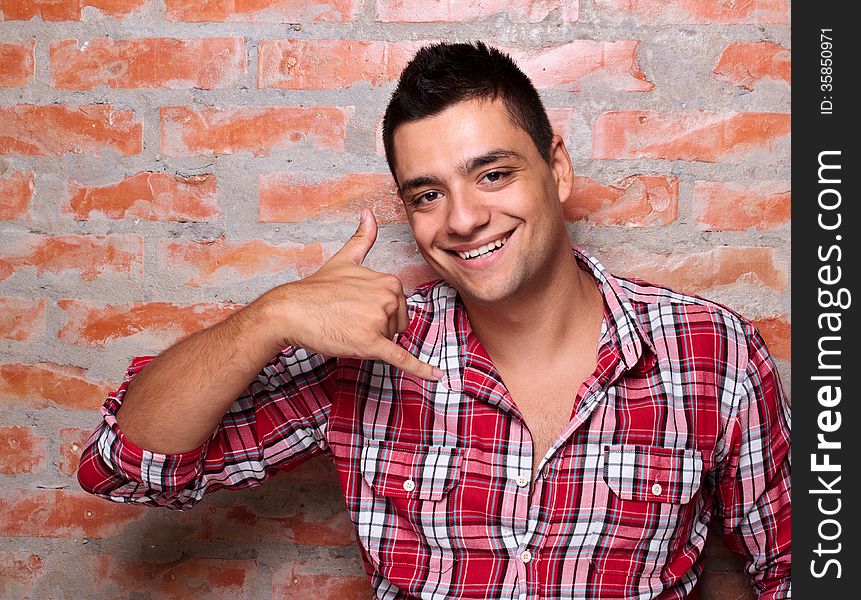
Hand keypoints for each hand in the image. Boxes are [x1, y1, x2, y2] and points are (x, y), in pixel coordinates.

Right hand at [260, 209, 442, 380]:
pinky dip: (421, 369)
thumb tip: (368, 212)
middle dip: (378, 328)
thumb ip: (362, 237)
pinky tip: (437, 376)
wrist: (292, 310)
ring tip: (347, 329)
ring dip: (372, 341)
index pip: (398, 307)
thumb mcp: (345, 259)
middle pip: (397, 325)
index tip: (356, 308)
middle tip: (350, 320)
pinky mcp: (371, 343)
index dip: (378, 313)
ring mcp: (380, 321)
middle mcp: (389, 298)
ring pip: (390, 341)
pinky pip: (401, 358)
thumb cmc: (317, 289)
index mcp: (389, 280)